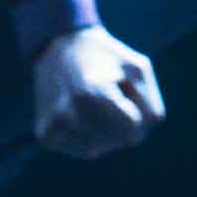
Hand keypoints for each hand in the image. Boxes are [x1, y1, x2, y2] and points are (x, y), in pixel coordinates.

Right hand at [31, 24, 167, 160]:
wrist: (59, 45)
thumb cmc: (106, 57)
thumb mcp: (138, 69)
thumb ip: (150, 108)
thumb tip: (130, 141)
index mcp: (92, 94)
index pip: (133, 130)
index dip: (136, 111)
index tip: (124, 91)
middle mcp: (68, 113)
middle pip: (117, 141)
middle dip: (121, 122)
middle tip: (106, 93)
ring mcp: (54, 126)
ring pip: (100, 149)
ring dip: (105, 131)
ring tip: (92, 102)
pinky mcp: (45, 134)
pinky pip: (84, 150)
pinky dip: (89, 136)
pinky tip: (81, 114)